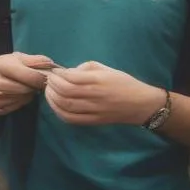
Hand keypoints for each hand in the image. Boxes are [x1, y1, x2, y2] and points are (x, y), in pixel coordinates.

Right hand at [0, 52, 53, 116]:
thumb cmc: (9, 68)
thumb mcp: (20, 59)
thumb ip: (35, 60)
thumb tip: (50, 64)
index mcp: (0, 64)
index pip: (25, 73)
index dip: (39, 77)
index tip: (48, 78)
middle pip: (22, 88)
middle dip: (34, 87)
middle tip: (40, 85)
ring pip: (20, 98)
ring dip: (29, 95)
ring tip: (29, 88)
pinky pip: (15, 107)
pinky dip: (22, 101)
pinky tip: (21, 95)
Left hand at [44, 61, 161, 126]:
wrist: (140, 104)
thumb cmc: (124, 83)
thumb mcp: (107, 69)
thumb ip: (86, 67)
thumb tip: (68, 72)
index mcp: (99, 80)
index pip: (71, 77)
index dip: (58, 74)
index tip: (54, 71)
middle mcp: (95, 95)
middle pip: (65, 92)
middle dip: (52, 85)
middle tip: (48, 80)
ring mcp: (94, 110)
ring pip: (65, 106)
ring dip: (52, 98)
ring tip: (48, 91)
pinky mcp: (93, 121)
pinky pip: (71, 119)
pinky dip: (59, 112)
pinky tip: (55, 105)